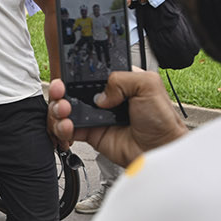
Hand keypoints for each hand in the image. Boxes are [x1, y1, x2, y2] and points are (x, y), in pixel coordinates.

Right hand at [47, 73, 186, 167]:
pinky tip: (67, 126)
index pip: (89, 71)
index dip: (76, 71)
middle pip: (72, 89)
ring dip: (58, 108)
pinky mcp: (90, 133)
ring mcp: (95, 116)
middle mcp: (104, 97)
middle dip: (61, 89)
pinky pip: (68, 129)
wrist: (159, 149)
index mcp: (117, 81)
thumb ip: (121, 78)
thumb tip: (100, 93)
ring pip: (65, 109)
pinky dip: (61, 128)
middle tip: (61, 91)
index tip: (67, 74)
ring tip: (65, 112)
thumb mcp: (148, 85)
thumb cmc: (161, 120)